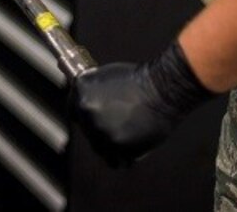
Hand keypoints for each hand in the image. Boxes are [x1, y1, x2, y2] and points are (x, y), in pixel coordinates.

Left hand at [71, 42, 213, 165]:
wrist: (163, 89)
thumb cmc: (140, 80)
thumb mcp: (106, 76)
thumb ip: (91, 91)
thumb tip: (84, 101)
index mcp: (82, 92)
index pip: (73, 112)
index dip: (84, 116)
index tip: (93, 119)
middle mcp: (87, 112)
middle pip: (87, 132)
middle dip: (100, 130)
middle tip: (118, 124)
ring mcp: (102, 131)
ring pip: (100, 148)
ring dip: (111, 145)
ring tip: (127, 134)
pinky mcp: (118, 147)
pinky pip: (116, 161)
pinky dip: (123, 157)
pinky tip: (131, 147)